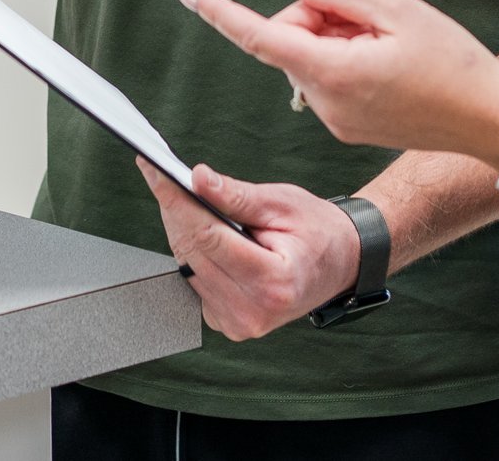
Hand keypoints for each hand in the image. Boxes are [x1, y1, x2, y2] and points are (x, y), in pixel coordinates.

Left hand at [133, 159, 360, 340]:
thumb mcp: (283, 204)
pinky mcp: (230, 324)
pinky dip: (193, 252)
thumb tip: (199, 179)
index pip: (209, 236)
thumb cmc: (318, 232)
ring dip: (180, 230)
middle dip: (174, 210)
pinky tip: (199, 229)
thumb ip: (237, 196)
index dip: (178, 202)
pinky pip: (196, 282)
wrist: (342, 263)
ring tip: (180, 197)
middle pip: (194, 252)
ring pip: (189, 267)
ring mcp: (240, 324)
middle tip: (161, 176)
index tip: (157, 174)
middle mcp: (254, 311)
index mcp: (274, 282)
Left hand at [181, 0, 498, 162]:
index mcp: (333, 72)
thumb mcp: (400, 10)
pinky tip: (389, 59)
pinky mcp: (349, 125)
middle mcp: (325, 102)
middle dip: (317, 14)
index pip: (261, 36)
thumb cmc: (455, 64)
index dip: (223, 13)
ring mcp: (336, 119)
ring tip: (389, 39)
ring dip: (337, 36)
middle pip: (292, 39)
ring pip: (311, 57)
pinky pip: (329, 78)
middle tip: (369, 12)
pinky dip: (346, 58)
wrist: (491, 121)